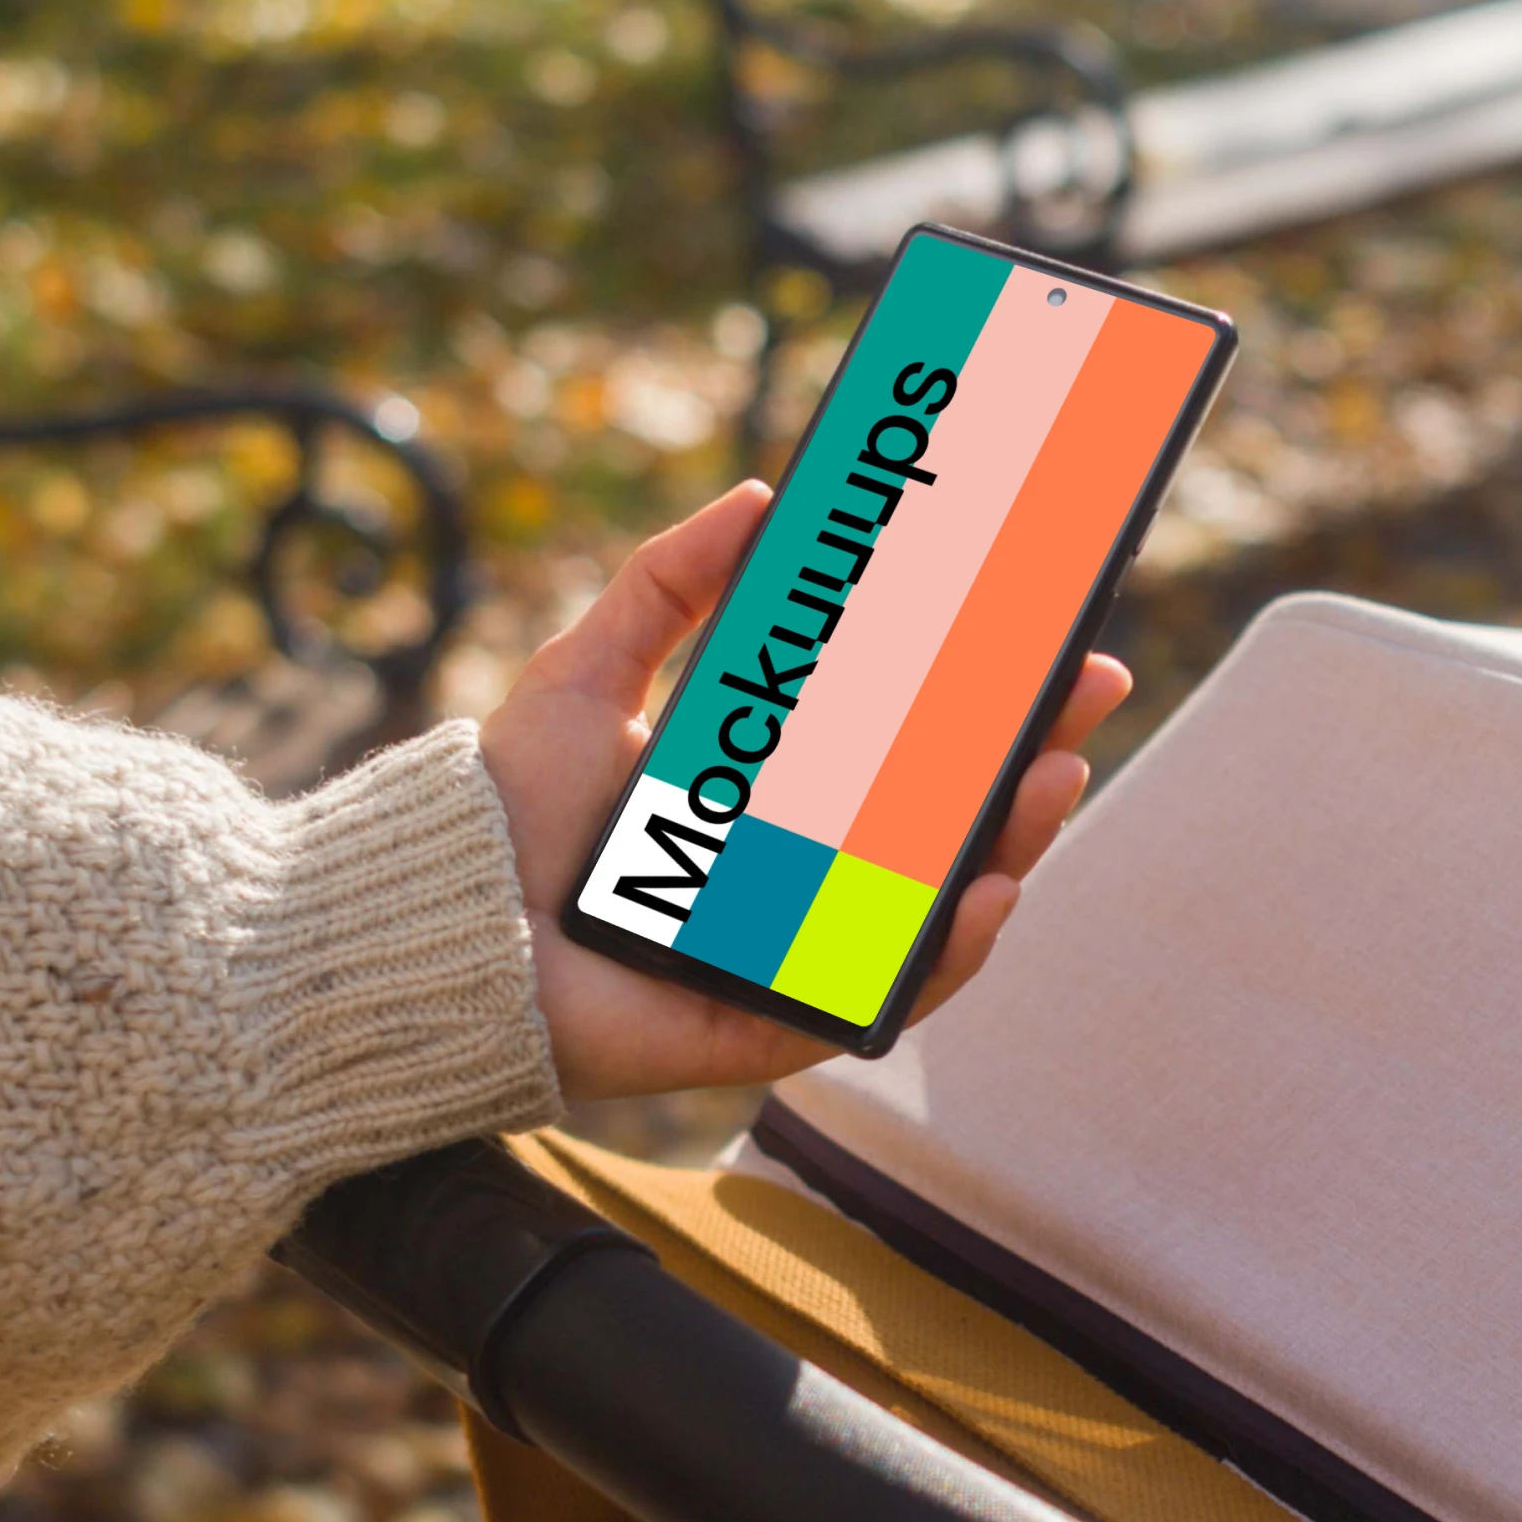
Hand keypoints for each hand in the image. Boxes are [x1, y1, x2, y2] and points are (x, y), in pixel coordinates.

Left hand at [477, 481, 1130, 1103]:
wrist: (434, 919)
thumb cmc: (500, 807)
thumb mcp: (588, 669)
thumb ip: (666, 583)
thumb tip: (762, 499)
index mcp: (769, 795)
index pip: (905, 747)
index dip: (983, 700)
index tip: (1050, 637)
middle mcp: (798, 877)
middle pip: (947, 825)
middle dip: (1031, 760)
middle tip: (1088, 693)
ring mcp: (795, 950)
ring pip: (938, 907)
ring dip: (1014, 844)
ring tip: (1053, 778)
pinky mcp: (774, 1022)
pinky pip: (883, 995)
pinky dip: (945, 951)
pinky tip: (984, 890)